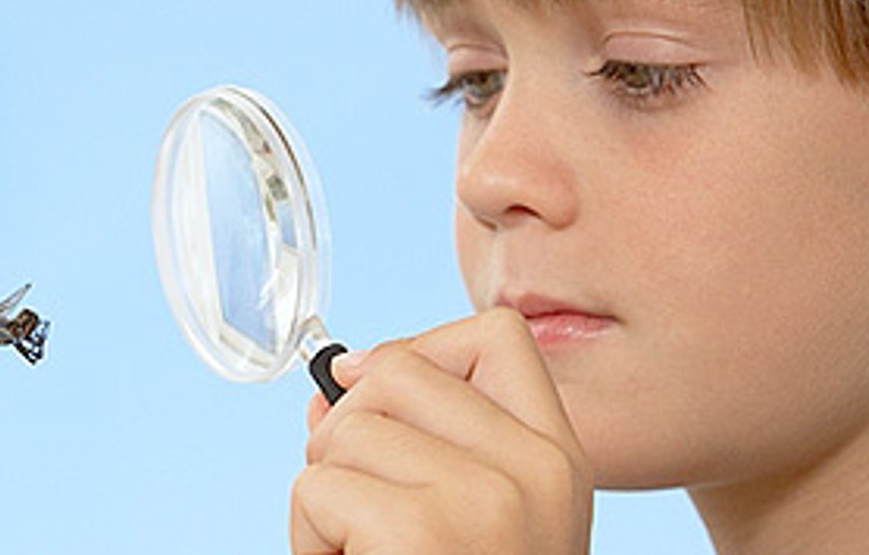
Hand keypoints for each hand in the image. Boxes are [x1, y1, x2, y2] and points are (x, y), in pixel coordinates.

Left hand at [291, 309, 592, 553]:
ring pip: (346, 429)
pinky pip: (315, 488)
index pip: (499, 334)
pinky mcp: (418, 531)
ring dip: (325, 495)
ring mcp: (483, 497)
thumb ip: (422, 442)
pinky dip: (309, 536)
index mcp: (559, 460)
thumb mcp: (475, 517)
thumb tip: (335, 383)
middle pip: (397, 370)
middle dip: (347, 430)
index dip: (424, 348)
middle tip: (358, 502)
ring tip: (362, 546)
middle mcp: (535, 469)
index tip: (382, 398)